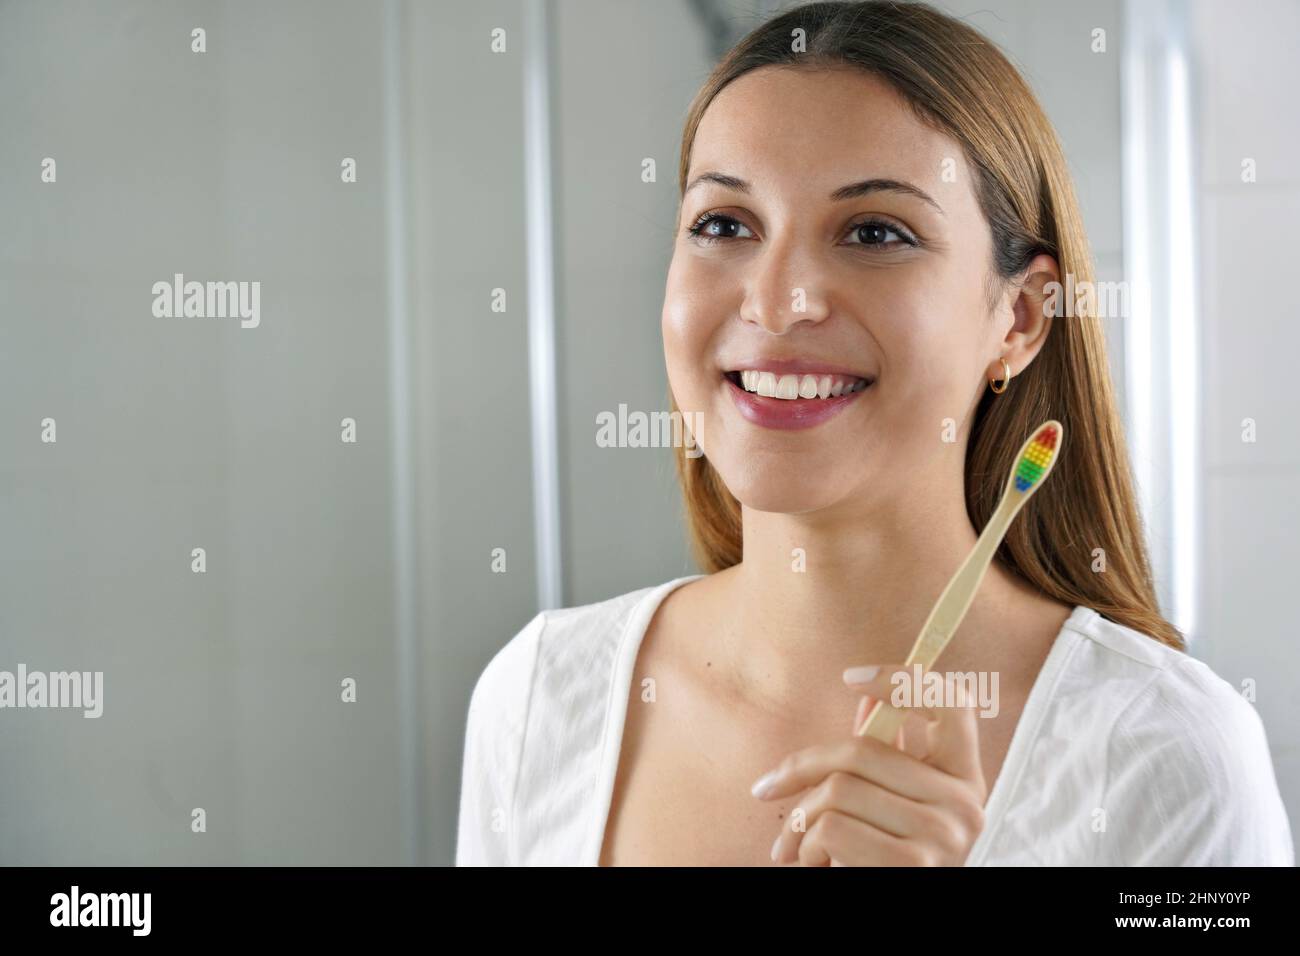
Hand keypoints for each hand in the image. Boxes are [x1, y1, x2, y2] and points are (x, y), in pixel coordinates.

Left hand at [751, 664, 987, 865]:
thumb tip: (864, 699)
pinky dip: (806, 849)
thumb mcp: (890, 803)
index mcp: (964, 777)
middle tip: (768, 791)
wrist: (896, 916)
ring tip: (798, 845)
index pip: (953, 703)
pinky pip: (831, 830)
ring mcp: (944, 836)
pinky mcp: (913, 866)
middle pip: (861, 749)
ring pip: (837, 790)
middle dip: (800, 771)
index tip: (849, 678)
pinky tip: (816, 866)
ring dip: (799, 821)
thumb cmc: (884, 857)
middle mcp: (965, 803)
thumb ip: (883, 755)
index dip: (902, 679)